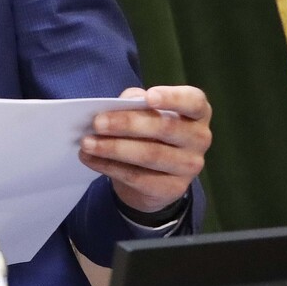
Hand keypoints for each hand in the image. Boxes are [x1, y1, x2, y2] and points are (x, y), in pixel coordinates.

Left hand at [81, 84, 211, 214]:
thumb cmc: (150, 132)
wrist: (155, 177)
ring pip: (150, 155)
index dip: (172, 98)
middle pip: (165, 128)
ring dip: (113, 148)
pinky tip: (90, 159)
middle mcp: (199, 138)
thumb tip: (119, 104)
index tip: (148, 97)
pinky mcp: (173, 188)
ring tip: (87, 143)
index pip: (193, 102)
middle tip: (97, 123)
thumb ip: (135, 103)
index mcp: (196, 112)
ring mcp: (189, 166)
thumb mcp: (145, 113)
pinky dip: (108, 166)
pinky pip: (137, 177)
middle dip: (127, 124)